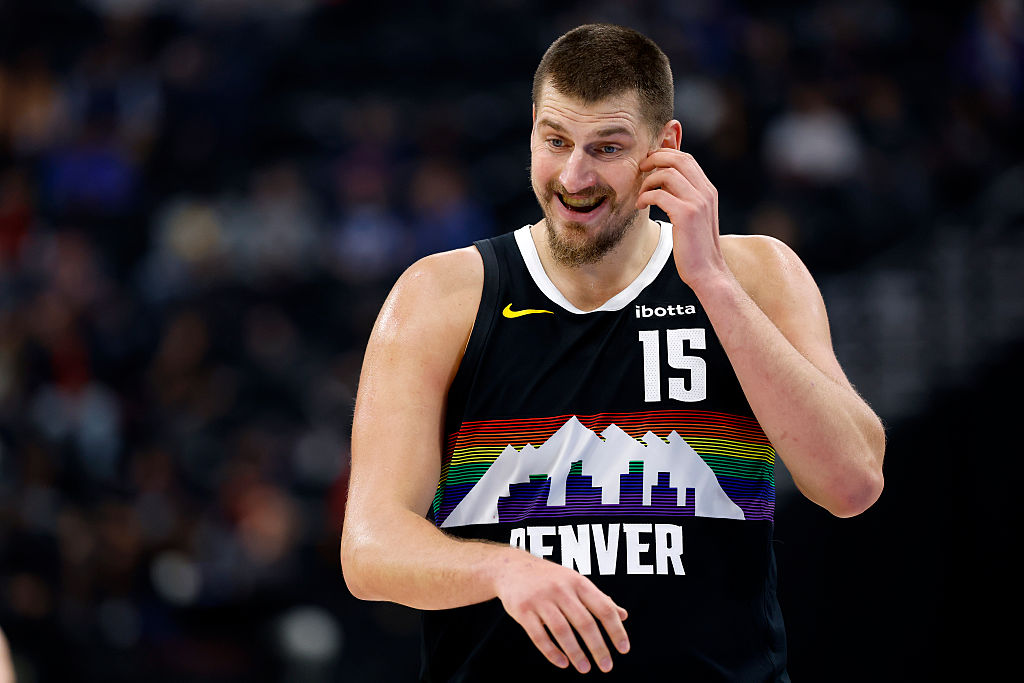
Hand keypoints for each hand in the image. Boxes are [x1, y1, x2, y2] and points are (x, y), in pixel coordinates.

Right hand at [493, 548, 629, 673]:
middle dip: (598, 647)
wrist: (512, 567)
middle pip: (584, 622)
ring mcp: (540, 599)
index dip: (615, 630)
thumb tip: (623, 615)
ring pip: (562, 631)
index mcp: (578, 582)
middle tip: (607, 667)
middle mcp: (560, 589)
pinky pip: (539, 636)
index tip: (623, 650)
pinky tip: (563, 663)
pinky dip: (552, 652)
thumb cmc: (550, 577)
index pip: (603, 608)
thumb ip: (598, 598)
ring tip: (585, 668)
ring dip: (576, 653)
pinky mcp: (522, 610)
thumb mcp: (576, 581)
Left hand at [637, 150, 727, 287]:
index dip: (665, 154)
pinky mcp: (686, 215)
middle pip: (678, 159)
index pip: (686, 158)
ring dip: (648, 181)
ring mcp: (697, 202)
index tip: (649, 164)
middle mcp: (705, 192)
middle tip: (641, 169)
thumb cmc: (695, 246)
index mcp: (708, 190)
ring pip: (667, 173)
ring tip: (641, 195)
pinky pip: (659, 194)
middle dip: (655, 158)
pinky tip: (641, 206)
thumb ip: (683, 196)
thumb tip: (662, 179)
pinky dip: (645, 197)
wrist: (708, 271)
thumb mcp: (693, 215)